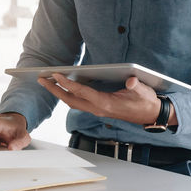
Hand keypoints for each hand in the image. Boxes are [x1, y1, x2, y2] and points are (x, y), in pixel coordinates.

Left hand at [38, 74, 173, 124]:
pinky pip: (78, 102)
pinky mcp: (97, 108)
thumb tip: (131, 81)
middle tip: (40, 79)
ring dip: (58, 93)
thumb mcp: (144, 92)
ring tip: (47, 82)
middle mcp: (97, 109)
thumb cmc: (145, 101)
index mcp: (105, 104)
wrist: (150, 114)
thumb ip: (136, 86)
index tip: (55, 75)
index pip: (81, 92)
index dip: (67, 83)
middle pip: (70, 100)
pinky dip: (67, 95)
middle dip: (54, 90)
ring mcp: (96, 110)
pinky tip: (63, 87)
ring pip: (72, 102)